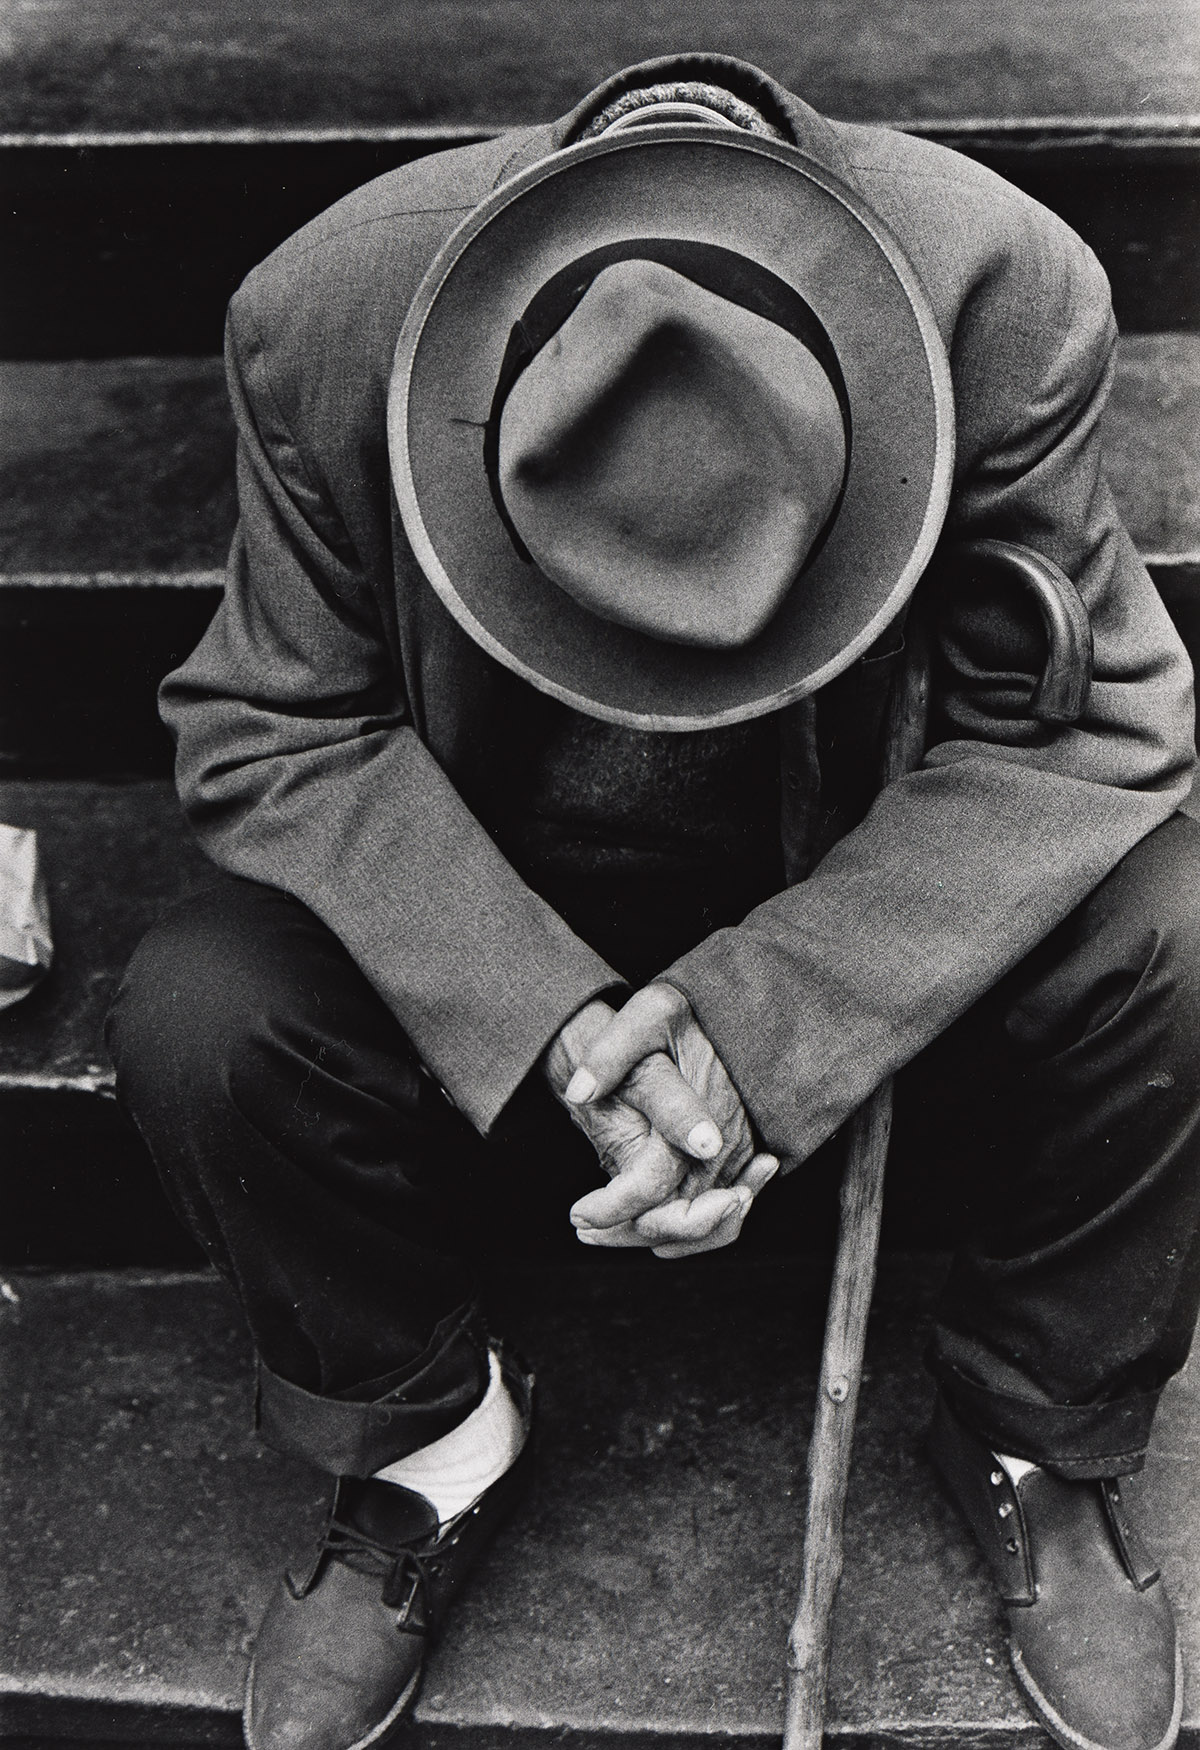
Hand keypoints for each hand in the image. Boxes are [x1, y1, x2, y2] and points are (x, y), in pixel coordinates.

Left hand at [544, 989, 778, 1257]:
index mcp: (701, 1115)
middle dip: (626, 1231)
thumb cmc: (688, 1011)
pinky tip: (642, 1223)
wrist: (737, 1013)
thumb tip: (577, 1092)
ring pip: (700, 1228)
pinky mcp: (741, 1164)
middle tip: (581, 1225)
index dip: (610, 1209)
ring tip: (600, 1231)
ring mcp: (738, 1159)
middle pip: (678, 1221)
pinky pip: (718, 1220)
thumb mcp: (649, 1012)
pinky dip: (681, 1232)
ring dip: (650, 1236)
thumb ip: (612, 1050)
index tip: (575, 1213)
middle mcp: (725, 1147)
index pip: (651, 1187)